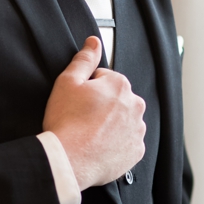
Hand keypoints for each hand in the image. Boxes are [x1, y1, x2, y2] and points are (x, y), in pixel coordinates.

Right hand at [43, 38, 147, 188]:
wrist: (68, 160)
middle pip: (116, 102)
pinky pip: (126, 144)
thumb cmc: (66, 123)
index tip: (76, 104)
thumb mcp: (67, 83)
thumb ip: (84, 59)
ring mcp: (137, 129)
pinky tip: (97, 148)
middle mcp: (135, 105)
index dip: (86, 91)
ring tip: (88, 136)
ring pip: (123, 123)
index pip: (104, 81)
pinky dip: (115, 146)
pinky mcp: (135, 151)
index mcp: (120, 85)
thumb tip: (93, 42)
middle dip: (102, 108)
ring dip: (110, 127)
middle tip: (80, 121)